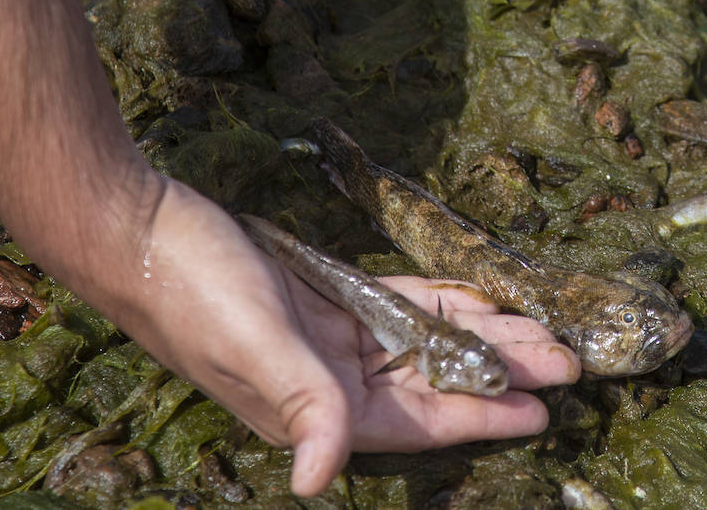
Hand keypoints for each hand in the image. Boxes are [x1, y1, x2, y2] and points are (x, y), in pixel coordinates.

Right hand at [79, 178, 580, 495]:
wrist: (138, 226)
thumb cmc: (189, 288)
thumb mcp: (252, 342)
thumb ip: (298, 402)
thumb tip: (315, 479)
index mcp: (316, 407)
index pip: (419, 421)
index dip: (483, 417)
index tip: (543, 412)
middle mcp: (328, 381)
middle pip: (434, 381)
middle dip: (500, 371)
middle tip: (568, 359)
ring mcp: (328, 337)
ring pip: (423, 341)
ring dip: (480, 336)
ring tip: (542, 330)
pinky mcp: (324, 295)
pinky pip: (398, 303)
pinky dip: (440, 302)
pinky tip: (480, 297)